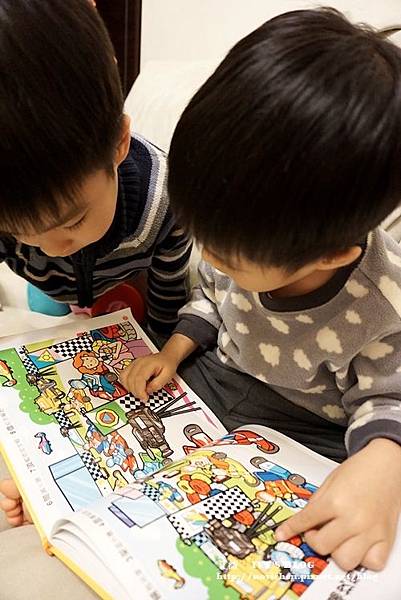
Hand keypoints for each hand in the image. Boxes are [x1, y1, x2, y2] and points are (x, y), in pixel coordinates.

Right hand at [120, 352, 177, 401]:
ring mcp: (133, 363)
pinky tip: (134, 387)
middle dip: (135, 392)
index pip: (139, 378)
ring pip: (124, 377)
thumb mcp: (168, 376)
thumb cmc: (167, 365)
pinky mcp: (131, 366)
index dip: (140, 391)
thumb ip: (158, 384)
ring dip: (129, 388)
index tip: (144, 398)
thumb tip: (148, 390)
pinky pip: (123, 376)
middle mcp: (138, 362)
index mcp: (148, 364)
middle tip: (143, 397)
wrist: (166, 357)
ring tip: (139, 392)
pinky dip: (126, 384)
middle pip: (130, 379)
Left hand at [275, 438, 400, 570]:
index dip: (290, 529)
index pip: (305, 521)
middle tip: (317, 531)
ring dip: (337, 552)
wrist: (387, 464)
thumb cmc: (360, 469)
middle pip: (323, 546)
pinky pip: (372, 563)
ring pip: (345, 561)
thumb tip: (303, 522)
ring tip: (338, 539)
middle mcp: (353, 519)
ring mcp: (371, 531)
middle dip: (314, 540)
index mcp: (336, 501)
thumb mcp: (330, 481)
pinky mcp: (386, 538)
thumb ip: (316, 503)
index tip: (282, 534)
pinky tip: (358, 545)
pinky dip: (363, 559)